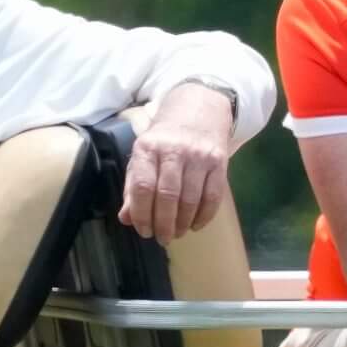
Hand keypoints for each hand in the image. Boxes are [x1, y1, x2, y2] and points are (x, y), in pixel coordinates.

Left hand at [119, 85, 233, 242]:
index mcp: (148, 148)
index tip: (143, 231)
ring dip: (183, 223)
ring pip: (191, 199)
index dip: (142, 214)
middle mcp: (174, 150)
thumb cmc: (165, 138)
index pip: (143, 187)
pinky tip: (196, 225)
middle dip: (164, 224)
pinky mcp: (220, 161)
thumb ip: (133, 187)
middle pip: (168, 196)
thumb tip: (126, 219)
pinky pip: (213, 196)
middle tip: (162, 238)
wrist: (199, 108)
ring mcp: (199, 155)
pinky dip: (204, 216)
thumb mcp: (143, 155)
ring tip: (177, 233)